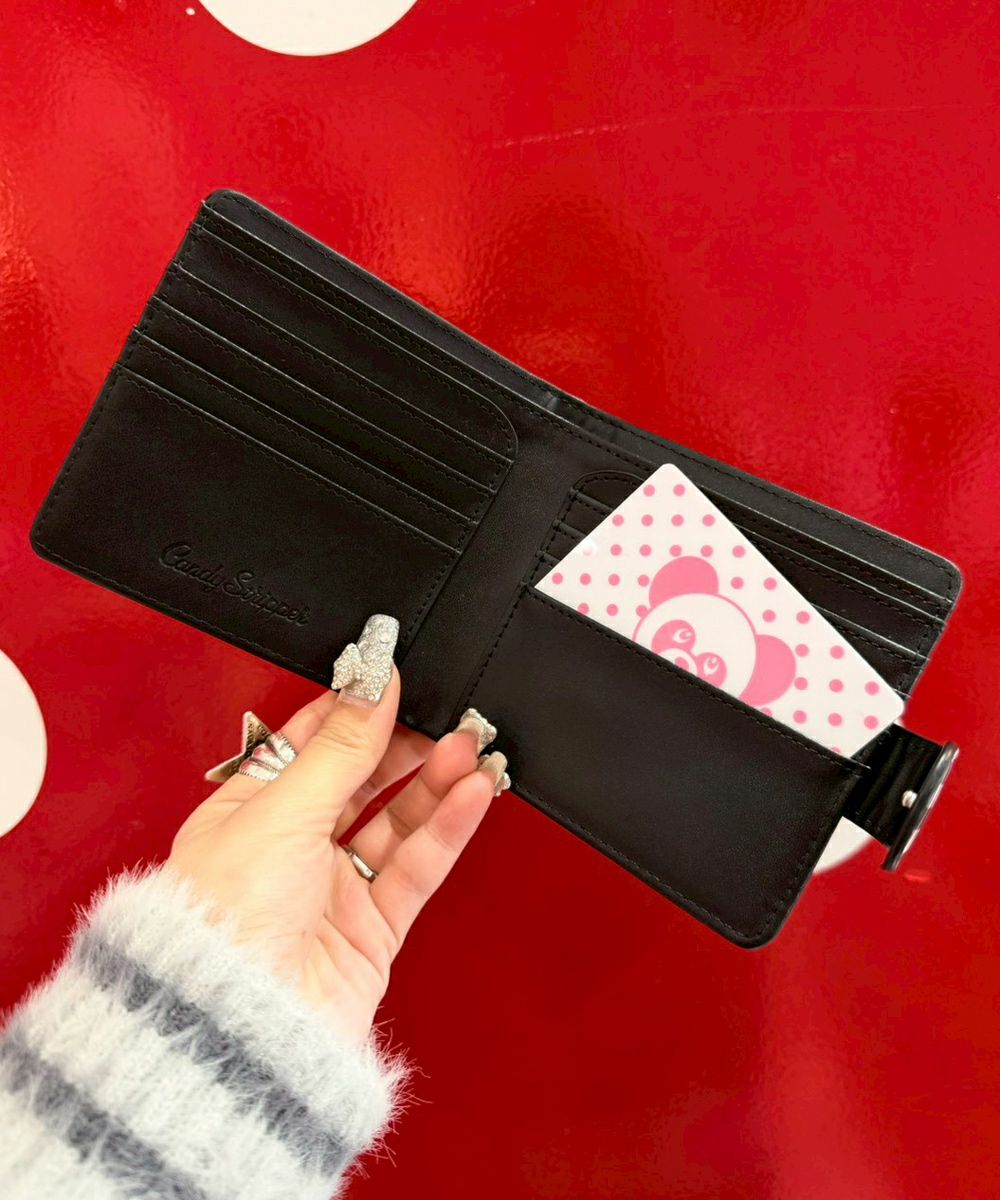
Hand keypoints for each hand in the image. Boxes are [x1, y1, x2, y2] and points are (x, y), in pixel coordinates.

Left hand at [167, 622, 505, 1043]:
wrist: (236, 1031)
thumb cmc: (224, 923)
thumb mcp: (282, 811)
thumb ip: (340, 746)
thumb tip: (370, 678)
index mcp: (248, 813)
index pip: (307, 743)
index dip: (352, 709)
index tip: (392, 676)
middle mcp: (290, 849)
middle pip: (361, 779)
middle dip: (405, 744)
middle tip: (447, 711)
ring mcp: (333, 889)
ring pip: (397, 821)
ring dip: (436, 782)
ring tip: (470, 745)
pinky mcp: (373, 930)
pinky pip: (417, 867)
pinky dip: (448, 830)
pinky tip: (472, 794)